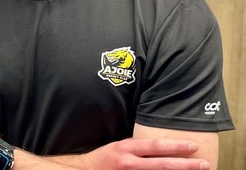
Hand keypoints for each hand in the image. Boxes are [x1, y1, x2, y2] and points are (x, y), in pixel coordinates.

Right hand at [84, 138, 208, 169]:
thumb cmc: (104, 158)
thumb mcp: (120, 146)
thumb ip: (137, 147)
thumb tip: (159, 145)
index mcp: (127, 148)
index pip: (156, 146)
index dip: (176, 147)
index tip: (194, 146)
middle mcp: (129, 162)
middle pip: (162, 164)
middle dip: (185, 164)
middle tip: (204, 164)